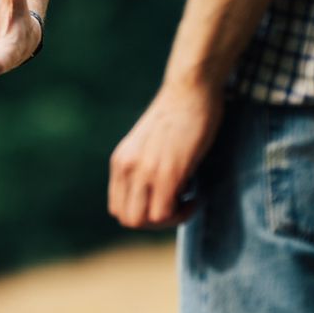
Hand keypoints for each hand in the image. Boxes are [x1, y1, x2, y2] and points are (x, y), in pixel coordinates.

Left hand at [108, 79, 223, 228]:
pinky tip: (195, 196)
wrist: (190, 90)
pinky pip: (165, 214)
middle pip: (129, 220)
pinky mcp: (167, 172)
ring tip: (187, 200)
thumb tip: (155, 197)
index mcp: (120, 162)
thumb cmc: (178, 115)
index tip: (165, 201)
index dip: (143, 213)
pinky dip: (182, 214)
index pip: (118, 208)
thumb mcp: (148, 145)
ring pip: (144, 222)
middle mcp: (126, 167)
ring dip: (169, 220)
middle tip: (178, 205)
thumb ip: (144, 168)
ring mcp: (144, 171)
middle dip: (155, 223)